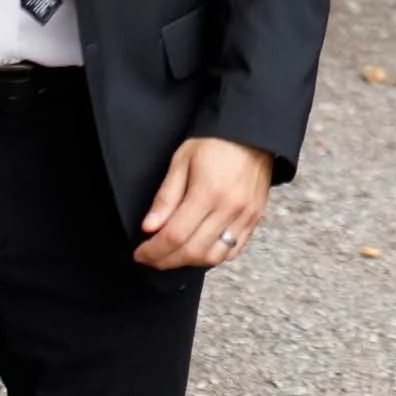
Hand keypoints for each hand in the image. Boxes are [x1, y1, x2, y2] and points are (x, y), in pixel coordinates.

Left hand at [135, 138, 273, 269]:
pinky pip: (234, 250)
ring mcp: (245, 216)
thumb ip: (166, 197)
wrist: (252, 133)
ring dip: (189, 262)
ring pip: (214, 256)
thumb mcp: (182, 160)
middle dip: (166, 261)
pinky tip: (200, 249)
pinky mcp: (255, 218)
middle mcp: (229, 208)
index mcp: (208, 192)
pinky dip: (214, 256)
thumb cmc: (215, 142)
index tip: (140, 254)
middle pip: (193, 251)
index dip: (154, 251)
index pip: (175, 236)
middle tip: (151, 258)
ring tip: (173, 255)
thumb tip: (150, 227)